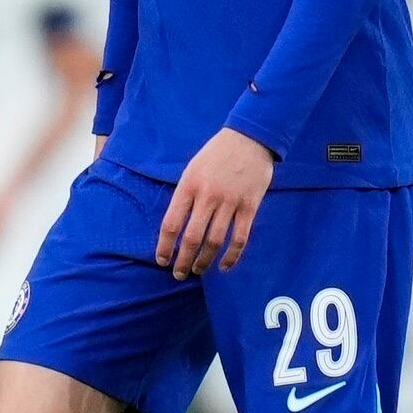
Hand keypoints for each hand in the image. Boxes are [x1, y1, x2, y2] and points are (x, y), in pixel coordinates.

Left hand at [155, 127, 274, 278]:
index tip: (162, 260)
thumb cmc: (216, 154)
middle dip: (183, 260)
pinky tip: (224, 265)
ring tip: (198, 270)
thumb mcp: (191, 169)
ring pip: (215, 241)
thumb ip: (184, 195)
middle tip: (178, 274)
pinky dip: (232, 255)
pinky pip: (240, 237)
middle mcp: (208, 196)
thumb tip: (175, 225)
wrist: (249, 138)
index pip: (171, 223)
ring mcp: (230, 202)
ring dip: (205, 260)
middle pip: (192, 237)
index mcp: (189, 186)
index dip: (165, 246)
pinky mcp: (250, 206)